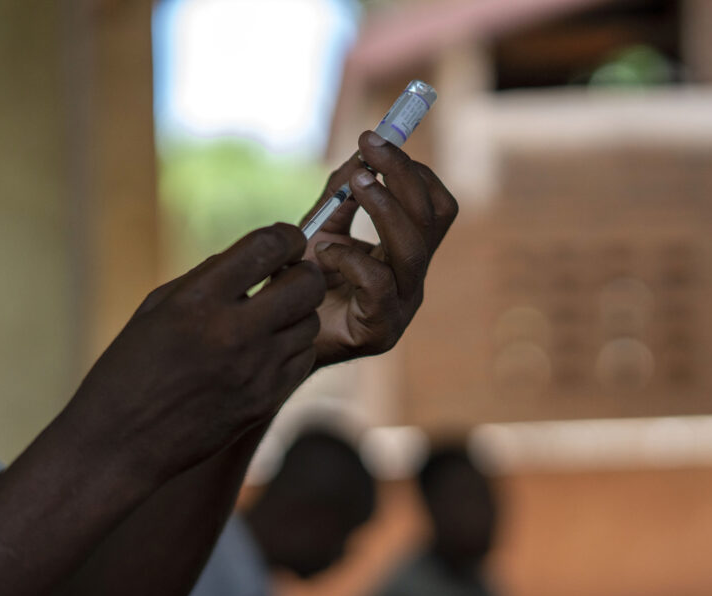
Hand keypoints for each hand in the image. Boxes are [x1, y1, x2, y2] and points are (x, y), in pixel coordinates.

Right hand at [65, 223, 325, 482]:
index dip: (287, 236)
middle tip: (286, 277)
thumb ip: (208, 278)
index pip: (269, 246)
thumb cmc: (130, 368)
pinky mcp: (266, 401)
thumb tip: (257, 256)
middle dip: (302, 272)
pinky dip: (292, 347)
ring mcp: (255, 370)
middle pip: (306, 283)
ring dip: (296, 313)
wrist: (120, 443)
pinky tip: (267, 349)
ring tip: (269, 317)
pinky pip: (304, 359)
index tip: (286, 241)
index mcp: (198, 300)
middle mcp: (233, 332)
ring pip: (310, 322)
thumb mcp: (157, 308)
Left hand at [302, 131, 458, 367]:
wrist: (277, 340)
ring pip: (413, 249)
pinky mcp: (380, 330)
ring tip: (355, 181)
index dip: (413, 170)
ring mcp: (401, 306)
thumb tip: (361, 152)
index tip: (376, 139)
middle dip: (402, 175)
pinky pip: (378, 283)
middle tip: (370, 147)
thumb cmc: (302, 287)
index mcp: (406, 254)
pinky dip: (349, 257)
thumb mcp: (322, 230)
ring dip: (384, 206)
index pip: (435, 206)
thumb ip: (341, 196)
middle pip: (433, 219)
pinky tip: (323, 252)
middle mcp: (412, 279)